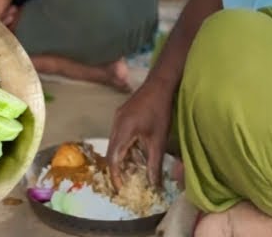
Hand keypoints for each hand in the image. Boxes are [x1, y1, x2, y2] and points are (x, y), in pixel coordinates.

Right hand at [106, 76, 175, 192]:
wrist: (159, 84)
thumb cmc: (160, 110)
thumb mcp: (159, 139)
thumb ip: (154, 162)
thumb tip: (154, 184)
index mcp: (122, 130)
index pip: (113, 158)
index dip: (115, 175)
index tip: (120, 188)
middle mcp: (115, 124)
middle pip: (111, 151)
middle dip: (117, 169)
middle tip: (125, 183)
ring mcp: (117, 118)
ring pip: (114, 143)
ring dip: (121, 158)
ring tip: (131, 171)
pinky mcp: (121, 115)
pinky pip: (118, 136)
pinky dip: (124, 148)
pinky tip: (134, 153)